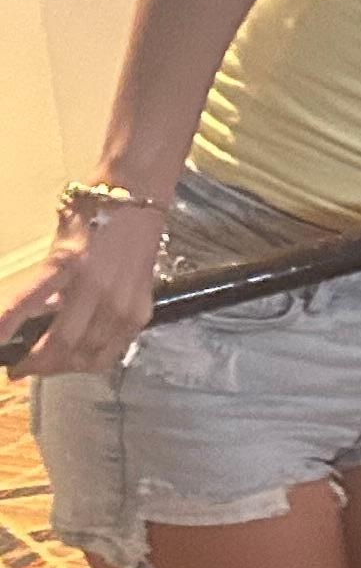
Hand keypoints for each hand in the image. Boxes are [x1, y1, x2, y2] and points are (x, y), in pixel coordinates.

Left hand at [3, 206, 167, 377]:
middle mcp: (95, 287)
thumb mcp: (56, 244)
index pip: (27, 303)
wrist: (138, 198)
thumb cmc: (90, 213)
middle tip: (18, 370)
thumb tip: (27, 318)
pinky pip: (113, 351)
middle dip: (35, 365)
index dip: (5, 327)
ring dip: (61, 368)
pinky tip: (79, 359)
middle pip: (61, 345)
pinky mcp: (140, 310)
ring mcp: (121, 302)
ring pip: (87, 355)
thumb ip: (44, 283)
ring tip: (47, 367)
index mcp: (66, 263)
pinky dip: (91, 362)